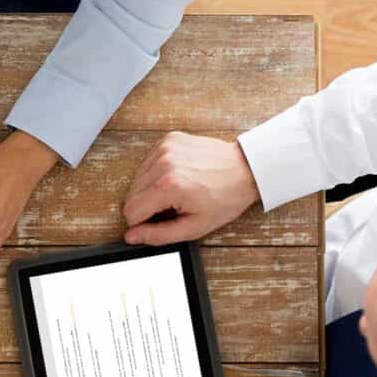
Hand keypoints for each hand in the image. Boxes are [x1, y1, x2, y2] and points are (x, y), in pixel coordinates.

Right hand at [122, 132, 260, 245]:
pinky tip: (176, 176)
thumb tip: (132, 236)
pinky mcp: (168, 140)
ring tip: (176, 190)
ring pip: (136, 179)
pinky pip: (147, 163)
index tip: (159, 220)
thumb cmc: (226, 197)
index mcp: (168, 186)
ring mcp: (165, 148)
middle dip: (146, 205)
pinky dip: (156, 172)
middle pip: (130, 194)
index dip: (142, 222)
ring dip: (150, 189)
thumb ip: (159, 235)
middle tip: (171, 206)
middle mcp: (163, 163)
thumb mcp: (195, 227)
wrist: (246, 169)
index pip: (130, 211)